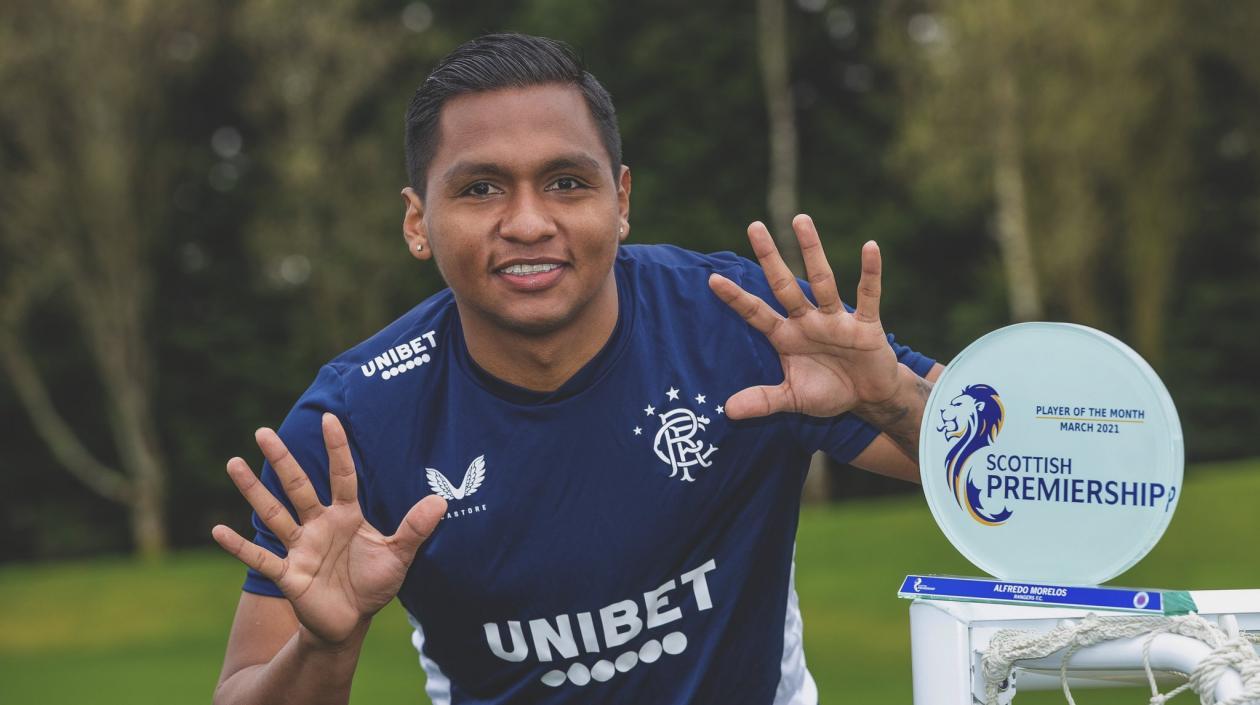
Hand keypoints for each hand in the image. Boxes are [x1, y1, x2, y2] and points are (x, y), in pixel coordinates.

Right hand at [212, 413, 445, 646]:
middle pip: (298, 486)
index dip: (337, 449)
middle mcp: (318, 525)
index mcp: (346, 515)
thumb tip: (442, 501)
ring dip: (253, 491)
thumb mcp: (399, 556)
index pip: (342, 475)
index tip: (330, 418)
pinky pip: (260, 557)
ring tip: (233, 463)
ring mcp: (300, 547)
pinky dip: (239, 546)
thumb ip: (416, 528)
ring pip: (273, 513)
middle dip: (282, 459)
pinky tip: (217, 530)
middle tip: (263, 431)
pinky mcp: (287, 574)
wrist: (350, 622)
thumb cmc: (373, 583)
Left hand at [708, 214, 904, 419]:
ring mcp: (836, 319)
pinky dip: (871, 273)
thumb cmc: (828, 392)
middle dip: (769, 257)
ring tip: (801, 220)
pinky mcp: (866, 325)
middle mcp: (807, 320)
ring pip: (821, 280)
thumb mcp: (792, 399)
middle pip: (783, 285)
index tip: (712, 278)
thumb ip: (763, 402)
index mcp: (786, 336)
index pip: (756, 313)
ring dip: (812, 250)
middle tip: (753, 226)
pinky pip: (868, 295)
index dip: (736, 298)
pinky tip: (870, 247)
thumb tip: (727, 412)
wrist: (868, 397)